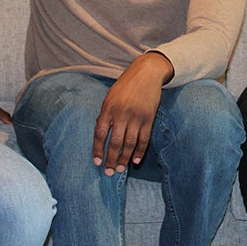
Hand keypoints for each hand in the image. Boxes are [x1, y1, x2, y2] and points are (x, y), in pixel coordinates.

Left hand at [93, 53, 171, 175]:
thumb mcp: (110, 96)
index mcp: (108, 107)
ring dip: (125, 159)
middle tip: (109, 172)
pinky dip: (140, 151)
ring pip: (129, 143)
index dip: (98, 150)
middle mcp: (122, 113)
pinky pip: (144, 139)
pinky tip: (135, 160)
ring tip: (121, 169)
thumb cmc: (125, 85)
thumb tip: (100, 136)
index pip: (100, 134)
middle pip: (115, 142)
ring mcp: (136, 116)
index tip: (97, 162)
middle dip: (111, 160)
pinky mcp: (149, 118)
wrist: (147, 72)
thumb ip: (105, 115)